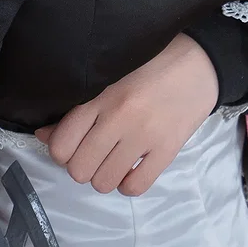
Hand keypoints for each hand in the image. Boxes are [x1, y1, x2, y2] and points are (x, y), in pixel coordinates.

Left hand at [35, 34, 219, 195]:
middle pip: (79, 169)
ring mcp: (145, 135)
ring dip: (105, 177)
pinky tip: (133, 169)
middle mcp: (119, 118)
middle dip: (83, 167)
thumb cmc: (152, 64)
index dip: (61, 152)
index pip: (61, 144)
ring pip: (104, 182)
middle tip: (95, 154)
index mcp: (100, 96)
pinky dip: (129, 184)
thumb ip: (77, 107)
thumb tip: (45, 135)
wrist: (202, 60)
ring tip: (114, 162)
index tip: (73, 145)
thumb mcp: (109, 77)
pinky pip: (136, 187)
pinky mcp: (169, 149)